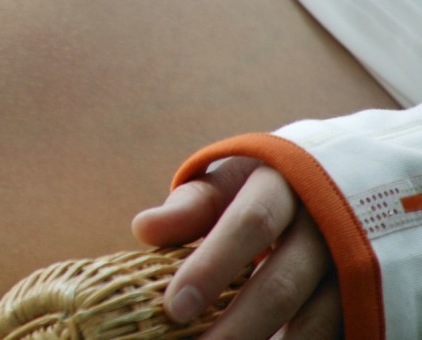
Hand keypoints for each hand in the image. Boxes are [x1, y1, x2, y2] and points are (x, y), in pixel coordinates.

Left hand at [132, 157, 341, 338]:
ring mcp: (352, 265)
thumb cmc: (265, 186)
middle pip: (280, 284)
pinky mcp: (365, 297)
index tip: (173, 308)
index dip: (210, 267)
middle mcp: (326, 225)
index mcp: (285, 184)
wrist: (341, 183)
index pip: (249, 225)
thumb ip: (190, 207)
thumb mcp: (229, 182)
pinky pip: (335, 333)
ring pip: (315, 320)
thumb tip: (143, 229)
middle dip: (236, 327)